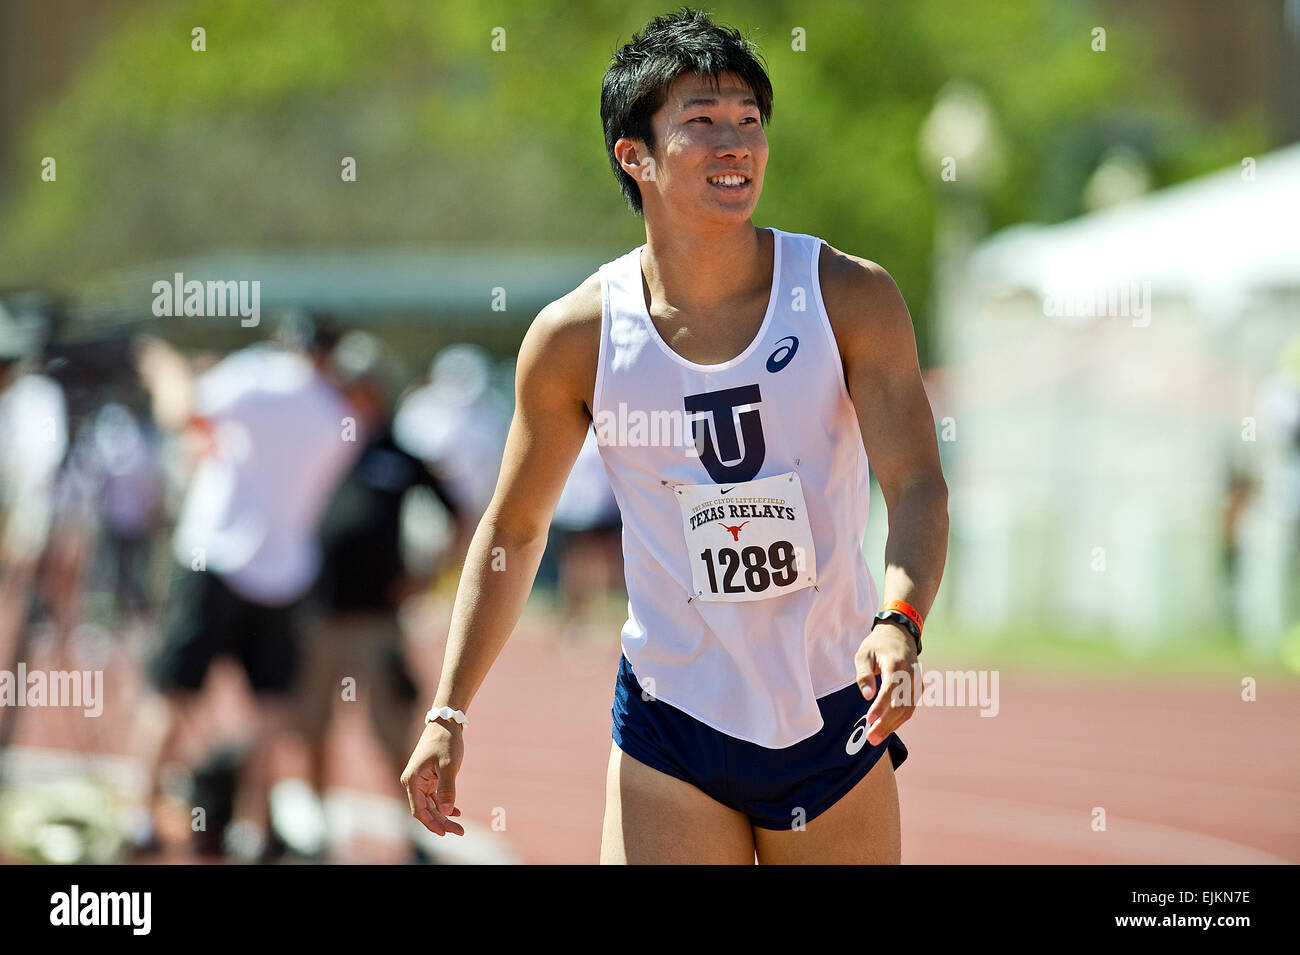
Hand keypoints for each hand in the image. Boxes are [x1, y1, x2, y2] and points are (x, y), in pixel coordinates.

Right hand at [400, 719, 465, 835]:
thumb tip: (446, 811)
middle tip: (460, 831)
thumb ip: (447, 789)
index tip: (445, 833)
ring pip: (430, 805)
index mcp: (412, 781)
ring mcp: (420, 781)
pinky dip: (444, 805)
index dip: (431, 824)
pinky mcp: (428, 778)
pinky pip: (434, 797)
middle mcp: (413, 783)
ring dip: (443, 815)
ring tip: (459, 826)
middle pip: (425, 810)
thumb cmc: (445, 742)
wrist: (446, 722)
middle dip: (441, 822)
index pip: (419, 810)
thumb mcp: (449, 765)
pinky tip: (456, 811)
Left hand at [853, 621, 919, 746]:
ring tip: (875, 738)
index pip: (890, 688)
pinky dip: (899, 719)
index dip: (880, 706)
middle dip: (886, 723)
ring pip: (908, 709)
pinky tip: (886, 728)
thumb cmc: (877, 645)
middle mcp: (911, 674)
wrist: (900, 633)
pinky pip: (910, 707)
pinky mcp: (918, 687)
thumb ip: (864, 675)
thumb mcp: (864, 654)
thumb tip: (867, 697)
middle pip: (901, 704)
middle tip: (870, 738)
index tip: (868, 720)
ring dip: (893, 725)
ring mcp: (917, 682)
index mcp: (896, 663)